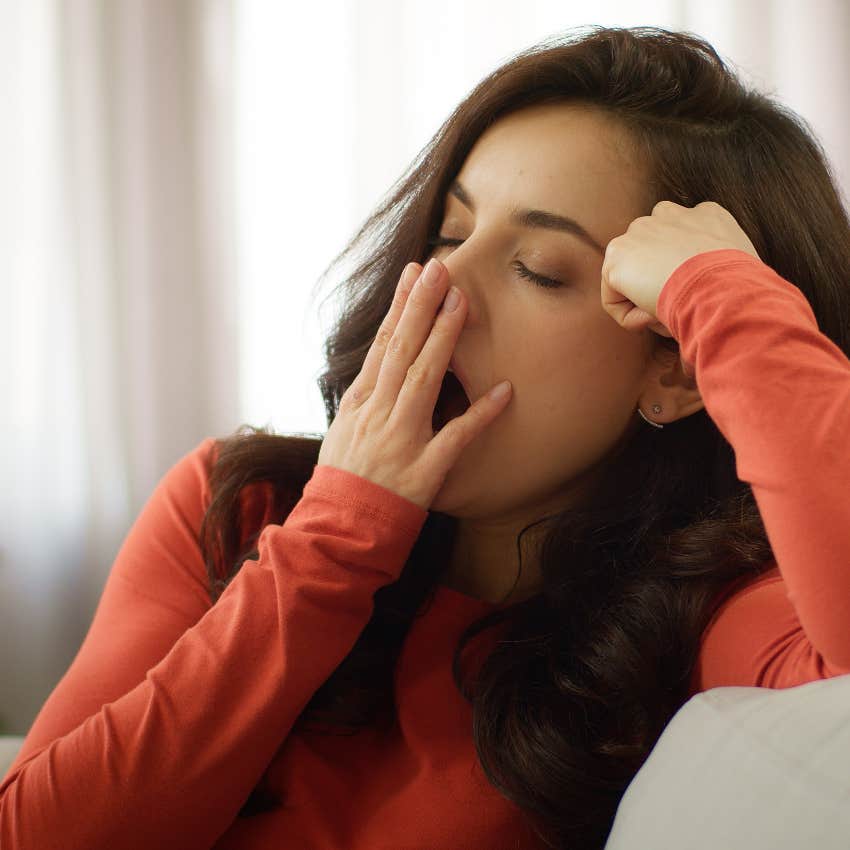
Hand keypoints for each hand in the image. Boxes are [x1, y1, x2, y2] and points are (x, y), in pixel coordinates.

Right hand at [317, 259, 512, 509]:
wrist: (341, 527)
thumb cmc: (344, 477)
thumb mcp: (344, 429)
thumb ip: (366, 395)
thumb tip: (384, 361)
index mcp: (360, 402)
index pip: (383, 345)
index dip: (400, 307)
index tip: (415, 273)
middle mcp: (379, 414)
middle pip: (402, 351)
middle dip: (420, 307)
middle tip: (441, 268)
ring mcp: (401, 440)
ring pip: (423, 380)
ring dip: (443, 340)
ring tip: (462, 304)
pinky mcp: (425, 470)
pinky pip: (456, 438)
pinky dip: (480, 414)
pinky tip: (505, 391)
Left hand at [600, 200, 760, 347]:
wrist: (722, 289)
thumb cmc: (740, 292)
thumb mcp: (738, 268)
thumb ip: (716, 267)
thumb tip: (699, 288)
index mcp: (706, 214)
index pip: (681, 240)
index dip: (684, 275)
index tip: (695, 296)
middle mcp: (670, 214)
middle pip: (650, 252)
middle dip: (658, 283)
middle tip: (680, 307)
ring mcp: (640, 231)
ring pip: (633, 277)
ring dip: (645, 301)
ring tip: (670, 314)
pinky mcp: (617, 255)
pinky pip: (614, 299)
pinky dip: (630, 317)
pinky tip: (654, 317)